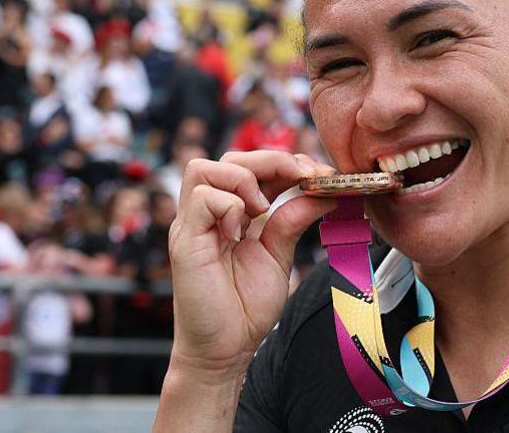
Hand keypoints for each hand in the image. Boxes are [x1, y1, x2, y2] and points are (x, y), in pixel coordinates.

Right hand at [167, 151, 334, 374]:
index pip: (250, 166)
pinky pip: (201, 199)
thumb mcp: (279, 254)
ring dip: (243, 178)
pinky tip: (241, 231)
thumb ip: (293, 219)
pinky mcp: (184, 242)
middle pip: (228, 158)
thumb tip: (324, 190)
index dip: (283, 162)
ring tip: (263, 208)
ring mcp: (192, 225)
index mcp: (230, 213)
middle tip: (302, 178)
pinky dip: (228, 205)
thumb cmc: (246, 306)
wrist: (225, 350)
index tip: (317, 174)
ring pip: (203, 168)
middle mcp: (207, 214)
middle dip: (270, 160)